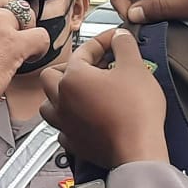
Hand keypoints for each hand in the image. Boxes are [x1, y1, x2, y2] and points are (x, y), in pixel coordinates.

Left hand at [40, 28, 166, 167]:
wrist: (138, 150)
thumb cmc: (135, 112)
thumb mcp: (135, 67)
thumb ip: (124, 45)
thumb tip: (120, 37)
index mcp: (73, 78)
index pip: (83, 51)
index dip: (102, 41)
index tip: (115, 40)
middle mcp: (62, 100)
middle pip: (51, 76)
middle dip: (70, 67)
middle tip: (92, 66)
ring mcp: (65, 124)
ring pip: (49, 104)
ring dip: (61, 95)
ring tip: (79, 92)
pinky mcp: (74, 144)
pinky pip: (62, 129)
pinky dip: (70, 122)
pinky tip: (84, 119)